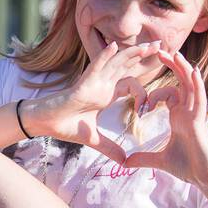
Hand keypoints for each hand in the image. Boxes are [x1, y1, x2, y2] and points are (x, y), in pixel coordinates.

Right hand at [23, 41, 163, 163]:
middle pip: (125, 65)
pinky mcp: (83, 84)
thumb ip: (110, 148)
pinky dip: (105, 57)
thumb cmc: (65, 126)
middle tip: (161, 46)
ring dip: (131, 53)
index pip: (129, 83)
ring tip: (148, 45)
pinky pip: (95, 67)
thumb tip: (124, 162)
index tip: (147, 108)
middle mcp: (101, 84)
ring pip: (115, 63)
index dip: (142, 92)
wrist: (46, 124)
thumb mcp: (94, 139)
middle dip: (143, 55)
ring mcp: (93, 82)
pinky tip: (114, 47)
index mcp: (106, 94)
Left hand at [123, 50, 207, 190]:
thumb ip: (143, 158)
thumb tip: (125, 162)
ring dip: (184, 69)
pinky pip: (199, 98)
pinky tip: (193, 70)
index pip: (168, 95)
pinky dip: (197, 84)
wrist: (205, 178)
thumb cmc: (188, 167)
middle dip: (171, 67)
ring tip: (175, 53)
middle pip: (180, 83)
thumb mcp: (159, 160)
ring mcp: (195, 114)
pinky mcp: (200, 120)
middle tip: (159, 52)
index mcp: (180, 117)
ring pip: (191, 86)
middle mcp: (188, 112)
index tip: (142, 106)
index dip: (154, 95)